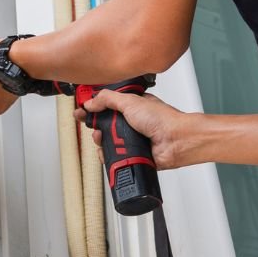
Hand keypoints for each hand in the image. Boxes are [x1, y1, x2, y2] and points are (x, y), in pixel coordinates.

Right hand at [77, 88, 197, 169]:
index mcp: (131, 107)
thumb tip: (91, 102)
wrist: (176, 141)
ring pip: (107, 142)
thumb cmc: (163, 119)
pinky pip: (114, 157)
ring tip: (102, 138)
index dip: (92, 107)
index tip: (81, 110)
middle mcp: (131, 123)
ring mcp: (132, 139)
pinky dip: (109, 155)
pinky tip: (108, 152)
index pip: (106, 105)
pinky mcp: (133, 154)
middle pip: (103, 124)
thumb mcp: (131, 101)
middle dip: (94, 125)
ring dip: (100, 141)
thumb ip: (107, 99)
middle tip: (90, 124)